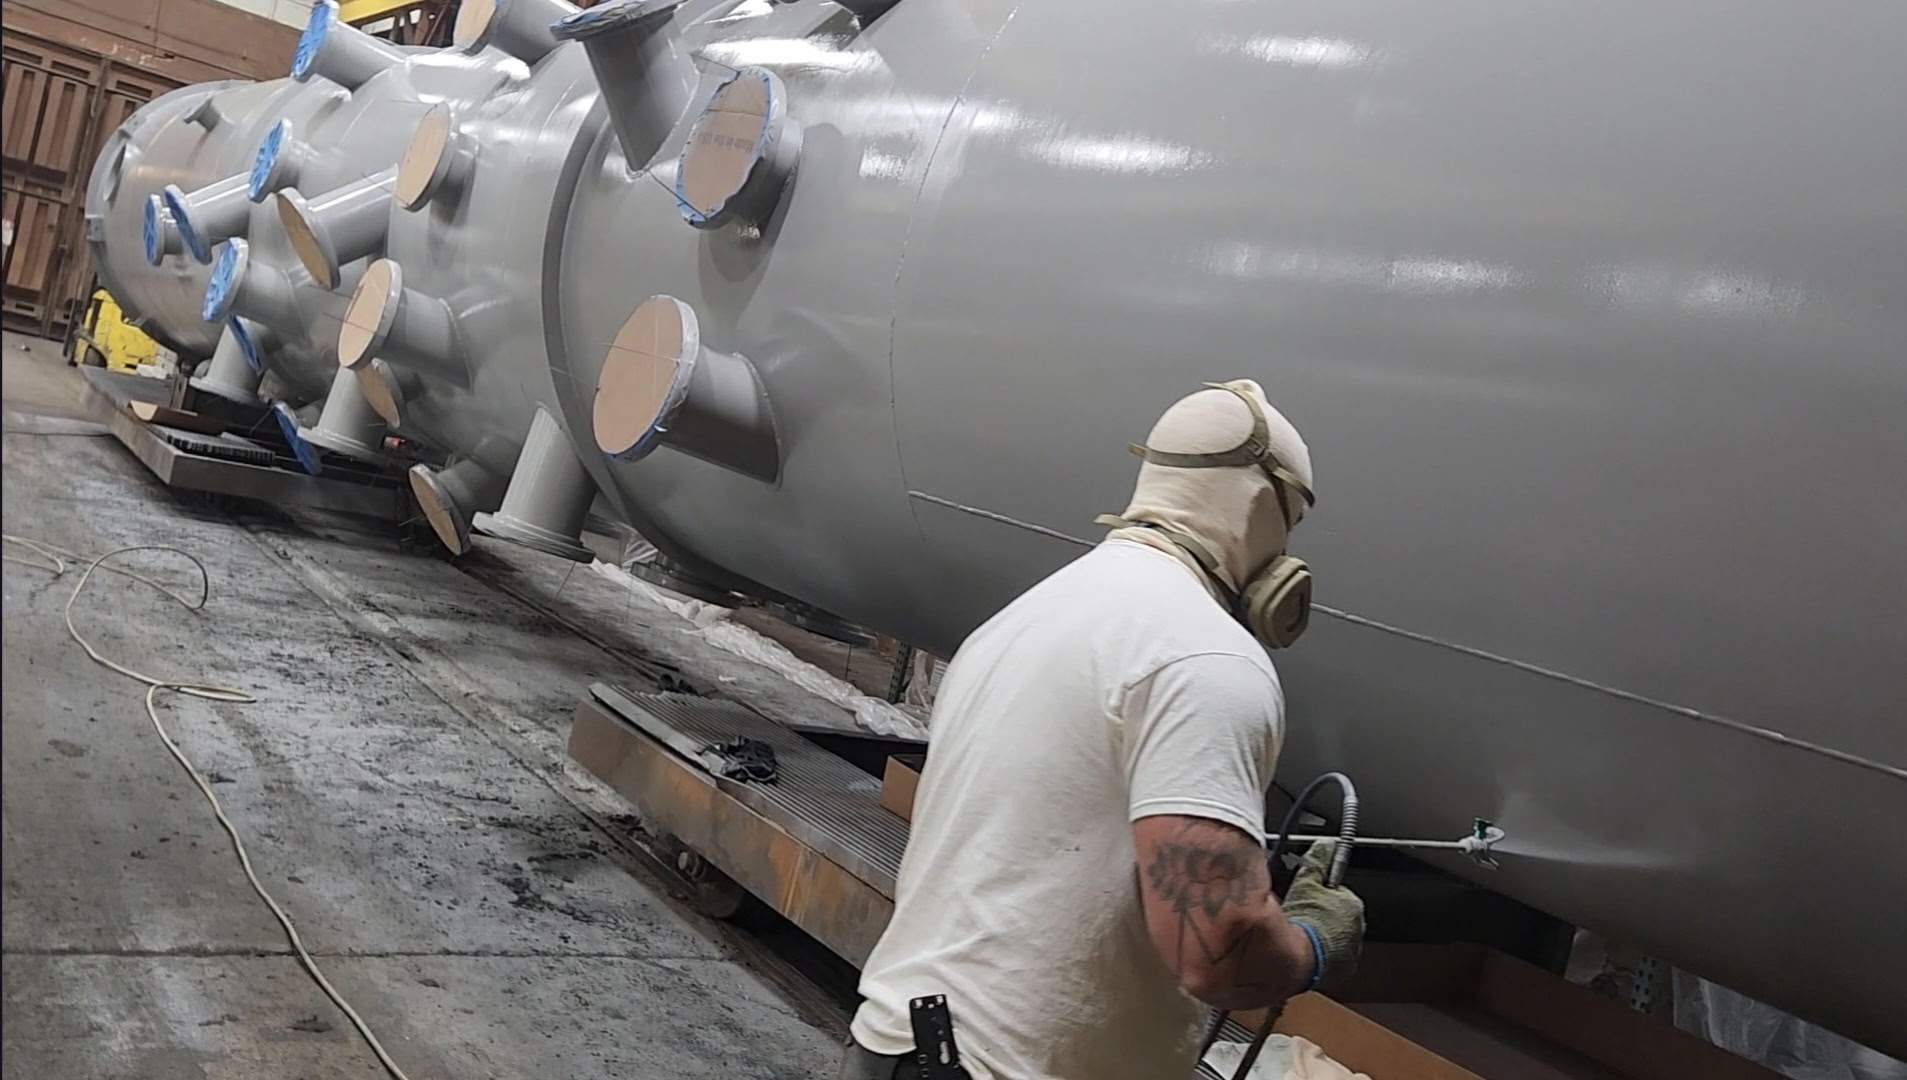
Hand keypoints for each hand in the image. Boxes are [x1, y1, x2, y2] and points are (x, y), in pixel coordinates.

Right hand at [1280, 840, 1365, 989]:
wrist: (1300, 958)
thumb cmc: (1306, 921)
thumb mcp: (1307, 883)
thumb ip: (1318, 862)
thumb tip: (1325, 845)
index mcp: (1354, 905)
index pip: (1340, 895)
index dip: (1322, 895)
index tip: (1310, 896)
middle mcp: (1358, 929)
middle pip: (1338, 916)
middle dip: (1322, 915)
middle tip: (1302, 914)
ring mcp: (1351, 952)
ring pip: (1335, 938)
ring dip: (1322, 935)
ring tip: (1301, 933)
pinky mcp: (1340, 971)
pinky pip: (1331, 957)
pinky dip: (1320, 953)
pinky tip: (1304, 950)